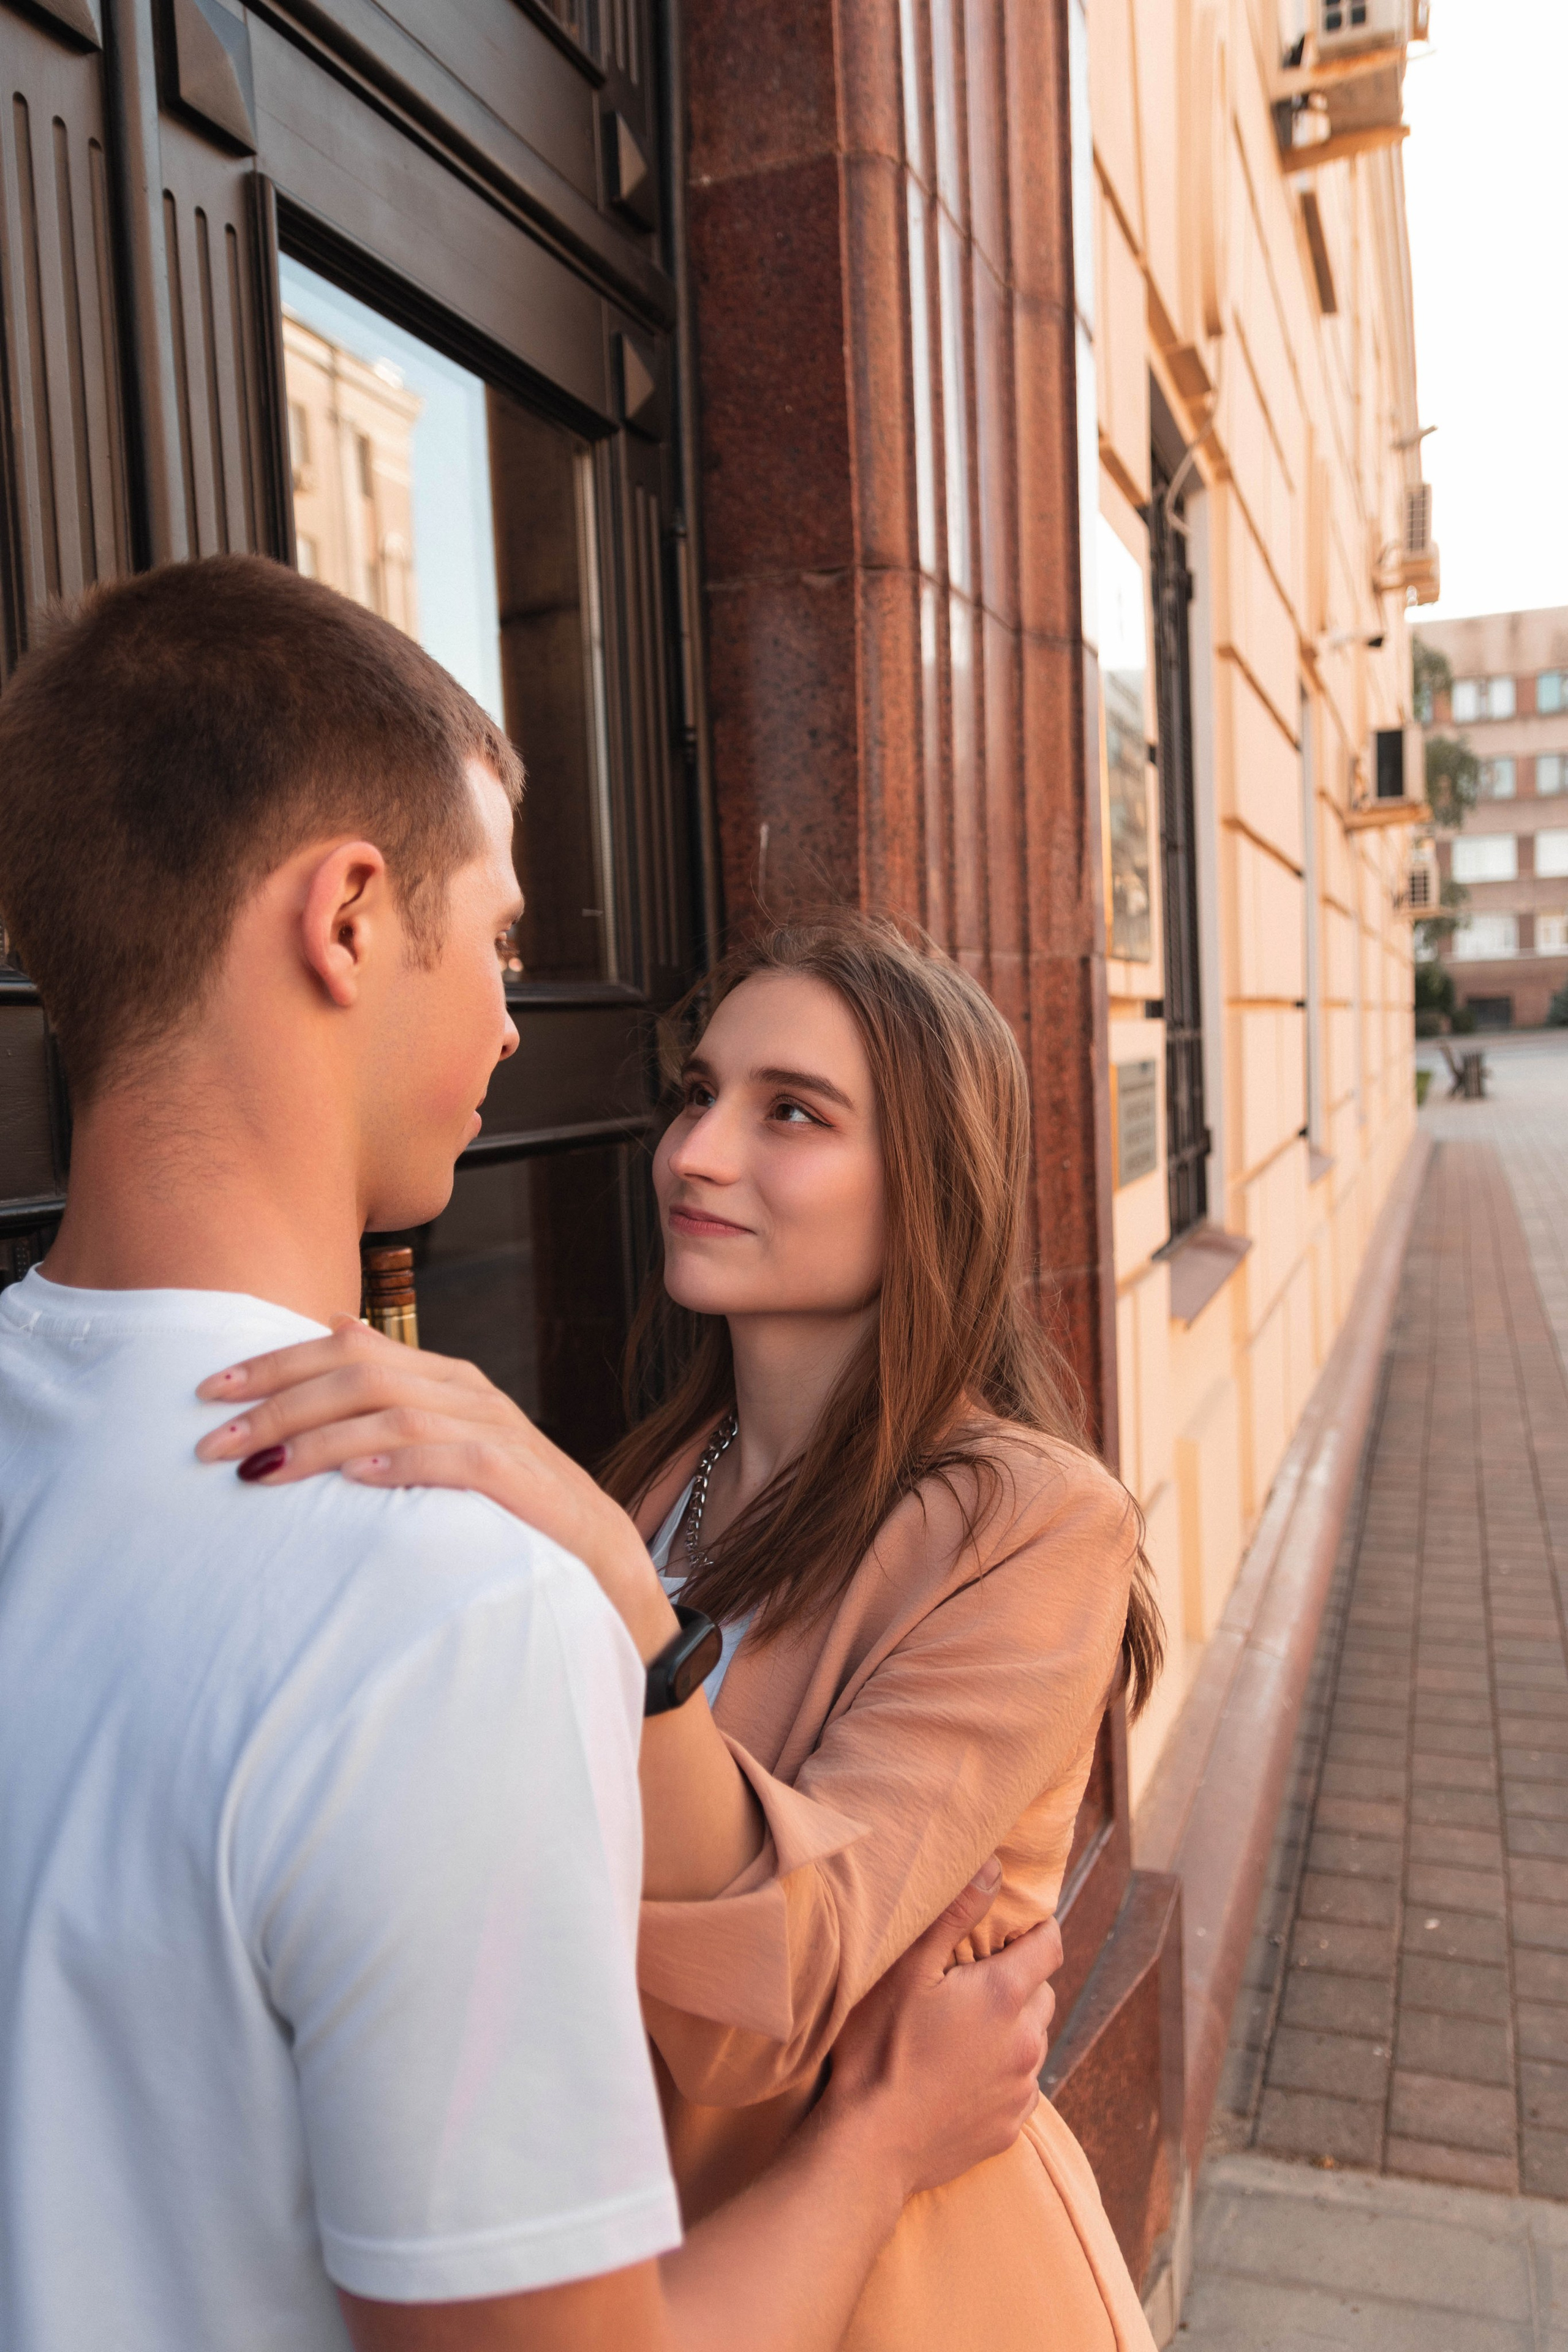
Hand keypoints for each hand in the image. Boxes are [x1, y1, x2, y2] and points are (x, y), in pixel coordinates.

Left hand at [194, 1320, 677, 1661]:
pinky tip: (357, 1479)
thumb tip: (333, 1326)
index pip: (348, 1348)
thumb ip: (394, 1390)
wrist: (605, 1571)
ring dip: (320, 1439)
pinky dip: (403, 1463)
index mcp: (447, 1380)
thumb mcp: (447, 1443)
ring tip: (261, 1470)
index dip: (274, 1363)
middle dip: (278, 1402)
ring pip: (397, 1413)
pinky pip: (459, 1459)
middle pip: (362, 1372)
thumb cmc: (512, 1514)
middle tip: (212, 1442)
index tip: (208, 1391)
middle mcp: (472, 1396)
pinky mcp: (527, 1483)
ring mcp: (502, 1436)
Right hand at [823, 1858, 1062, 2199]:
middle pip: (1043, 1993)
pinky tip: (960, 2074)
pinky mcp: (1010, 2127)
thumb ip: (955, 1914)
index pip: (1051, 1945)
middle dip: (1017, 1980)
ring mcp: (1021, 2090)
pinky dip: (1002, 2072)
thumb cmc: (878, 2049)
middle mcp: (1026, 2042)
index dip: (1033, 1931)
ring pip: (1033, 2040)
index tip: (1005, 1932)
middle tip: (969, 1982)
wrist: (870, 2147)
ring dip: (1010, 2028)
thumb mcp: (905, 1969)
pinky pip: (1021, 2086)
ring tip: (960, 2031)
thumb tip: (994, 1868)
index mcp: (1004, 1996)